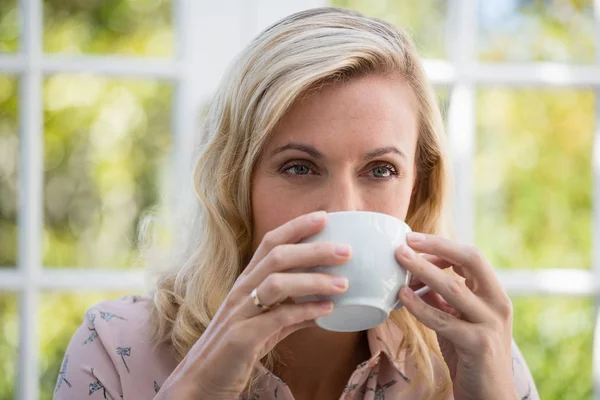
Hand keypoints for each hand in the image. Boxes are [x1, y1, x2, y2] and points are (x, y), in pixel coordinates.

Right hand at [157, 211, 350, 398]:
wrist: (200, 382)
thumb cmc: (234, 350)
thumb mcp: (265, 326)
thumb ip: (292, 313)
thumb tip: (323, 306)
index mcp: (246, 282)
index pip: (270, 242)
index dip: (296, 227)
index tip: (324, 216)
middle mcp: (242, 290)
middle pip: (277, 256)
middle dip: (313, 249)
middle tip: (346, 250)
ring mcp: (240, 312)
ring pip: (277, 283)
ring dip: (313, 280)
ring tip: (344, 284)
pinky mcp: (241, 338)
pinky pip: (277, 319)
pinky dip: (304, 312)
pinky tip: (327, 311)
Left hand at [396, 233, 515, 399]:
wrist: (491, 398)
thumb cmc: (471, 356)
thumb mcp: (459, 320)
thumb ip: (442, 298)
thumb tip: (416, 274)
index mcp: (494, 294)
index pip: (471, 256)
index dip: (442, 246)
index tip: (414, 239)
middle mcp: (498, 304)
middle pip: (470, 260)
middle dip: (437, 247)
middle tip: (407, 240)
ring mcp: (490, 324)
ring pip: (454, 287)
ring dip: (423, 270)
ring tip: (400, 258)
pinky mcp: (478, 344)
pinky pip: (443, 320)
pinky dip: (420, 306)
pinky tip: (402, 296)